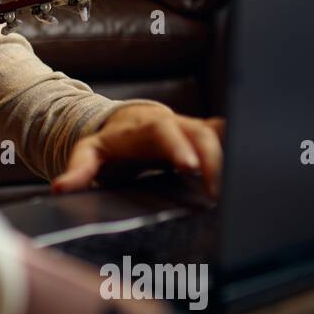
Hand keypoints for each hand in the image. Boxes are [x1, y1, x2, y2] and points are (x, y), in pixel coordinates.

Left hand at [51, 105, 225, 197]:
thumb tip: (60, 188)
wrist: (127, 126)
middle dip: (212, 156)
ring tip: (239, 187)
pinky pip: (227, 137)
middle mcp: (174, 124)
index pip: (164, 132)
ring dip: (230, 156)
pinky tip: (253, 168)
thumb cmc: (110, 143)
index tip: (190, 166)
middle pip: (199, 131)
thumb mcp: (88, 153)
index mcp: (146, 129)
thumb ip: (78, 170)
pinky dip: (241, 147)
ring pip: (218, 134)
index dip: (178, 147)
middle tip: (216, 189)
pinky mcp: (205, 138)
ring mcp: (192, 129)